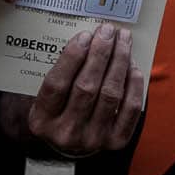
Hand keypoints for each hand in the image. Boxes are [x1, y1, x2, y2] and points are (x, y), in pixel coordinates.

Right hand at [25, 23, 145, 156]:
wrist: (73, 143)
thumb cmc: (60, 108)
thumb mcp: (48, 95)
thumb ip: (61, 72)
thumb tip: (88, 38)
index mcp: (42, 120)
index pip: (56, 85)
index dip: (72, 57)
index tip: (85, 35)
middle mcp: (66, 133)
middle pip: (86, 87)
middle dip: (100, 54)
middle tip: (107, 31)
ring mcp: (93, 140)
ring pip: (110, 94)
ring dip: (119, 62)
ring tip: (122, 40)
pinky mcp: (116, 142)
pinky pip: (130, 109)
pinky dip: (133, 84)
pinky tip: (132, 65)